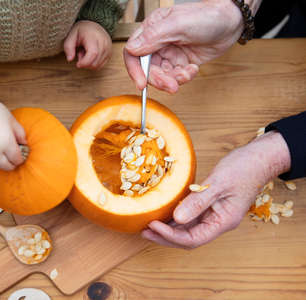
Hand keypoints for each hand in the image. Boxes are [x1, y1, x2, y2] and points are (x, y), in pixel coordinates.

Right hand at [0, 94, 26, 170]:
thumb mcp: (11, 120)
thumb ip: (20, 133)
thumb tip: (24, 142)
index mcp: (6, 142)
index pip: (17, 159)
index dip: (21, 158)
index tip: (23, 154)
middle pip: (7, 166)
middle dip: (13, 164)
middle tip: (15, 158)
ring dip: (2, 162)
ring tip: (5, 154)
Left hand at [64, 20, 111, 69]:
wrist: (94, 24)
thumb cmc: (82, 31)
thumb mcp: (71, 35)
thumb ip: (68, 47)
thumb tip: (69, 59)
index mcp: (94, 37)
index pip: (93, 54)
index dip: (84, 62)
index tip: (77, 64)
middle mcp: (104, 43)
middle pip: (95, 62)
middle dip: (85, 63)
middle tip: (80, 53)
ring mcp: (108, 48)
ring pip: (97, 66)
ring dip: (88, 64)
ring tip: (85, 53)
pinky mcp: (109, 53)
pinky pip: (100, 66)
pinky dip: (93, 64)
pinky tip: (91, 55)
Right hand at [124, 0, 246, 92]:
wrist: (231, 23)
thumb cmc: (207, 16)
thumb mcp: (178, 24)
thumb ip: (153, 36)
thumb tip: (132, 48)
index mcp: (151, 29)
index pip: (133, 52)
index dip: (135, 69)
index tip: (141, 83)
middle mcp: (157, 42)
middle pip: (147, 68)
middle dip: (159, 79)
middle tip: (172, 85)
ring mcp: (168, 53)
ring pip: (161, 75)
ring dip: (173, 79)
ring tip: (187, 74)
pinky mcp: (179, 62)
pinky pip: (174, 76)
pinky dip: (183, 77)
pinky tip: (193, 69)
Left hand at [142, 131, 290, 248]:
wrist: (259, 158)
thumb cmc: (244, 168)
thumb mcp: (218, 183)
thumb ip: (198, 201)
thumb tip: (177, 218)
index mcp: (223, 221)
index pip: (193, 239)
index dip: (170, 235)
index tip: (152, 225)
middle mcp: (218, 222)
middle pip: (188, 239)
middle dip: (165, 237)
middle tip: (143, 231)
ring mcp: (214, 215)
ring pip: (188, 230)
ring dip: (168, 229)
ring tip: (147, 226)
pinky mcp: (210, 206)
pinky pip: (190, 217)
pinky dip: (175, 218)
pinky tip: (161, 214)